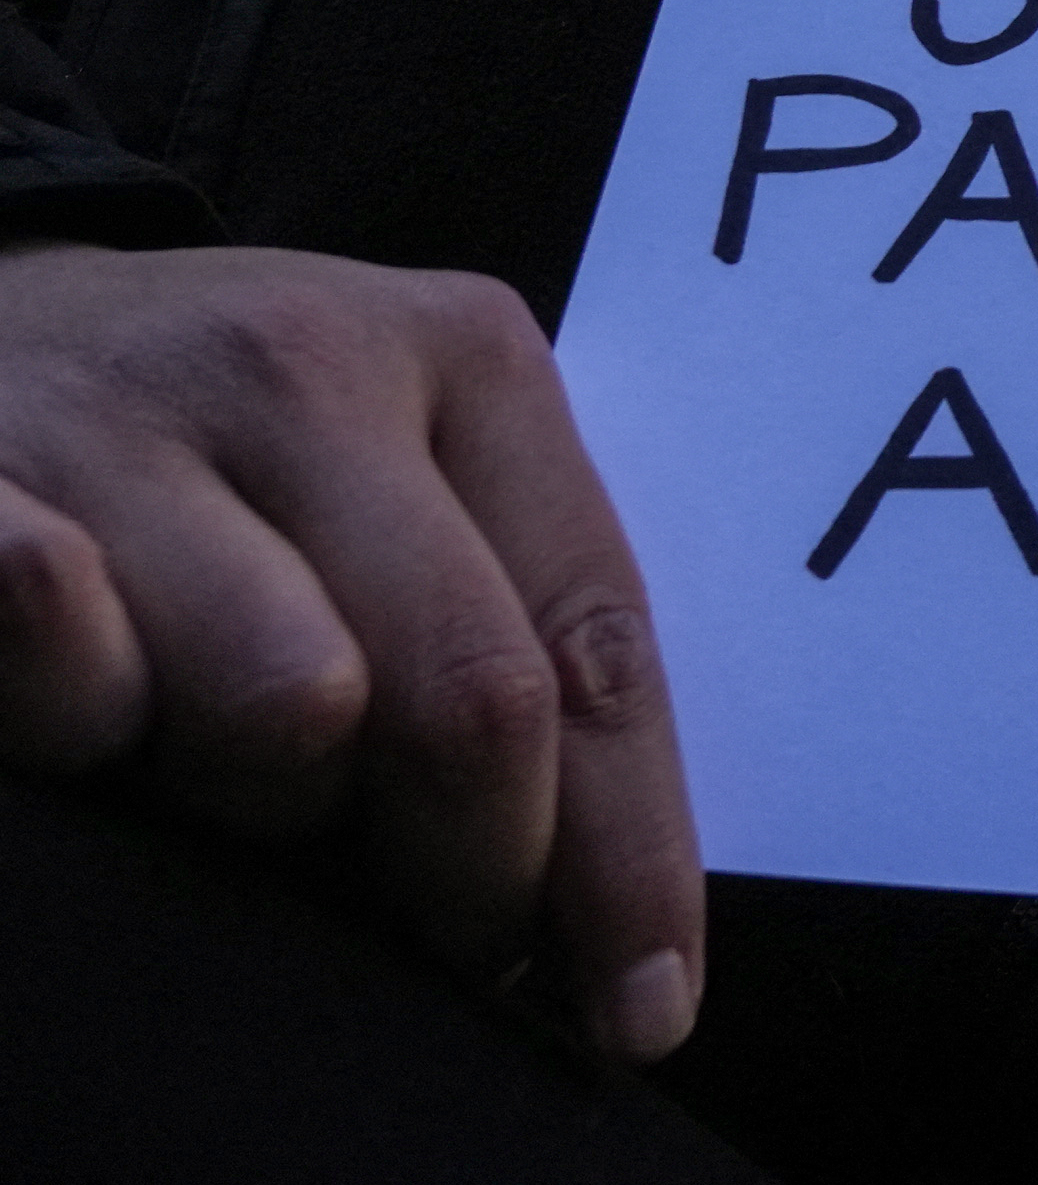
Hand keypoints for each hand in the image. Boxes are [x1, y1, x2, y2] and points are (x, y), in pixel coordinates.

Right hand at [0, 241, 699, 1058]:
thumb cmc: (226, 436)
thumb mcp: (398, 467)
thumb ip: (499, 623)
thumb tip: (596, 904)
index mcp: (468, 359)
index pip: (594, 643)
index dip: (626, 851)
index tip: (641, 1005)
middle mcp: (311, 366)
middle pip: (466, 694)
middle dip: (470, 864)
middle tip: (438, 926)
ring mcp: (132, 420)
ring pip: (283, 710)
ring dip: (260, 798)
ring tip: (213, 758)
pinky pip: (67, 647)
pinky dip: (91, 713)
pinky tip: (92, 710)